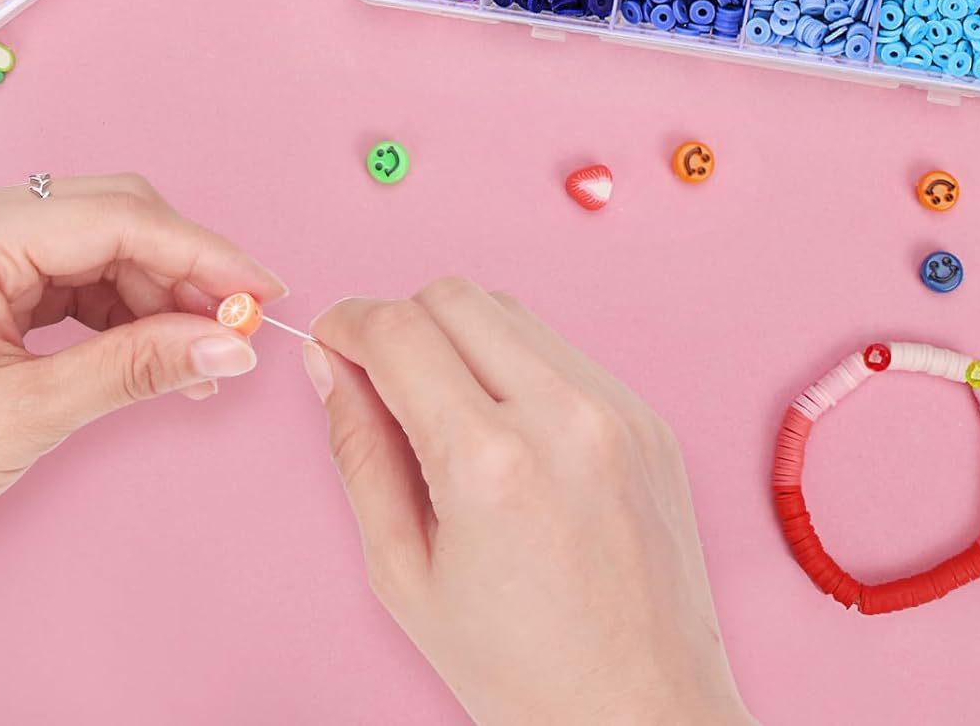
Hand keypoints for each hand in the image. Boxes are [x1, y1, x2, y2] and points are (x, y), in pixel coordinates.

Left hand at [0, 175, 284, 597]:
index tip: (265, 294)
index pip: (118, 217)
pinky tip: (144, 349)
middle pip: (110, 215)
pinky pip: (60, 269)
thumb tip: (233, 346)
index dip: (204, 254)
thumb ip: (140, 367)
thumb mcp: (30, 414)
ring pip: (91, 242)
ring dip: (149, 292)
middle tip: (237, 332)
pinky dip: (108, 306)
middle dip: (180, 270)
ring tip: (194, 359)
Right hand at [305, 281, 751, 725]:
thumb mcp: (403, 573)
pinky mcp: (649, 420)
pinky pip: (562, 352)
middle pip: (453, 295)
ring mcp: (618, 412)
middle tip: (383, 380)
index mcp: (490, 463)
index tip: (330, 341)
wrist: (645, 720)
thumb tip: (329, 364)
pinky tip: (510, 436)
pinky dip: (518, 368)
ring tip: (450, 416)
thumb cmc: (520, 671)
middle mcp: (563, 417)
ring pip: (509, 312)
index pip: (397, 329)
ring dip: (461, 338)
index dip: (347, 323)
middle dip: (401, 321)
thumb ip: (358, 450)